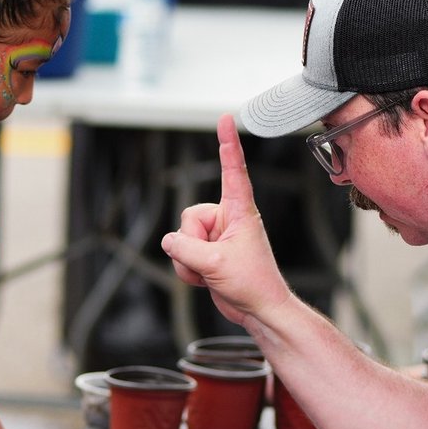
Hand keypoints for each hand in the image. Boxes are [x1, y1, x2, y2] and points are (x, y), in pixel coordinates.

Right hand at [160, 114, 292, 327]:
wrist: (258, 310)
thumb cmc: (253, 284)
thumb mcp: (215, 264)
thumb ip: (185, 248)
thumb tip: (169, 241)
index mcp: (240, 211)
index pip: (232, 171)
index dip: (227, 144)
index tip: (225, 118)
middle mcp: (227, 218)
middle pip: (188, 217)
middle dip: (192, 243)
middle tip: (214, 262)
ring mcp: (216, 236)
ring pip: (181, 239)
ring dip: (189, 262)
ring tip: (212, 273)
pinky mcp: (207, 252)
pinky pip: (181, 254)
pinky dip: (188, 271)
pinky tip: (206, 279)